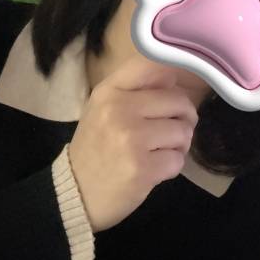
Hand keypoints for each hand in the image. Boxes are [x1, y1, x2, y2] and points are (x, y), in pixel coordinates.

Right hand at [68, 54, 198, 231]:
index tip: (171, 92)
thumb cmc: (96, 148)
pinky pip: (178, 159)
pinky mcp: (142, 168)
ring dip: (179, 145)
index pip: (152, 66)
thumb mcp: (104, 109)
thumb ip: (135, 90)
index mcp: (109, 92)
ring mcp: (131, 139)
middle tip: (170, 132)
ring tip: (160, 151)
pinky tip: (154, 169)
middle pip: (178, 101)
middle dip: (183, 118)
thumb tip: (173, 78)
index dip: (172, 78)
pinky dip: (172, 166)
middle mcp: (119, 109)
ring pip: (183, 131)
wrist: (76, 192)